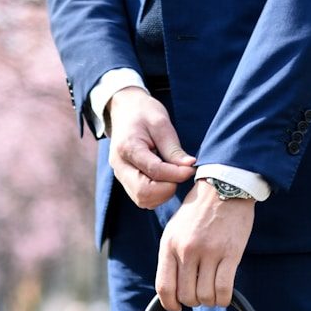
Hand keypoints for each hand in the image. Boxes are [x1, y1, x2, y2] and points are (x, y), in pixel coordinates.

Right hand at [107, 87, 195, 208]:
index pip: (154, 171)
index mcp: (127, 148)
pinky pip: (142, 198)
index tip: (190, 169)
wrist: (125, 110)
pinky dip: (157, 195)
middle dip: (167, 188)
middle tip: (180, 174)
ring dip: (163, 194)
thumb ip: (173, 149)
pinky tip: (165, 179)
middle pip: (143, 193)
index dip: (175, 174)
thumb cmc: (143, 113)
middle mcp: (120, 166)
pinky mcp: (126, 182)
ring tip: (172, 175)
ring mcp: (121, 176)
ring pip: (143, 200)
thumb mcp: (161, 123)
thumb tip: (189, 167)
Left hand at [155, 179, 254, 309]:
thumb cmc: (199, 211)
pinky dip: (224, 299)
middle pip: (186, 295)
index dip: (169, 304)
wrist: (224, 187)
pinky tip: (224, 295)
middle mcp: (186, 250)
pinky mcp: (230, 254)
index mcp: (169, 245)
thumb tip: (171, 288)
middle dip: (193, 301)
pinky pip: (224, 289)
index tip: (176, 307)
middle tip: (200, 294)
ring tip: (212, 293)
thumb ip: (170, 256)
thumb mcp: (175, 230)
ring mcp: (209, 252)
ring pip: (205, 295)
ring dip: (209, 300)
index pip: (164, 287)